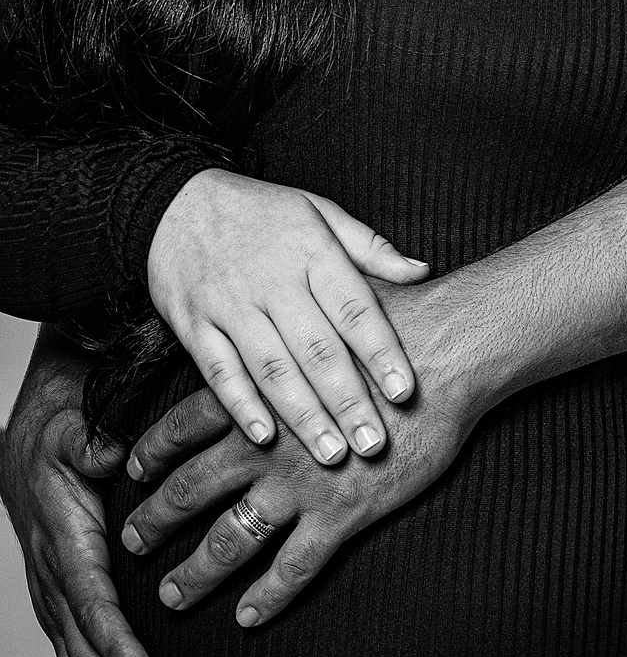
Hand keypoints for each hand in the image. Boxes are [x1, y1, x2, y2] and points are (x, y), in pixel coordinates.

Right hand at [0, 343, 168, 656]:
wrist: (27, 445)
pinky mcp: (62, 613)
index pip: (91, 600)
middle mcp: (55, 581)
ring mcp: (55, 603)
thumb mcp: (75, 426)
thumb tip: (110, 447)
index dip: (114, 642)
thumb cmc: (63, 432)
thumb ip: (92, 440)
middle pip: (86, 656)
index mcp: (65, 540)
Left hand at [122, 276, 481, 626]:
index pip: (182, 426)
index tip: (132, 471)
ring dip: (196, 571)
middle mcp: (266, 443)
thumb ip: (293, 325)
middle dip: (156, 519)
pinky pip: (293, 567)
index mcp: (259, 392)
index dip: (152, 452)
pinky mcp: (342, 514)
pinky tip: (249, 616)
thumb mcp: (321, 313)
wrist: (448, 351)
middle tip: (132, 540)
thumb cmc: (396, 322)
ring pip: (230, 539)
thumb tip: (276, 312)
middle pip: (191, 489)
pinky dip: (268, 596)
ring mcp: (301, 484)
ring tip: (173, 593)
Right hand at [148, 170, 429, 463]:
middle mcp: (272, 280)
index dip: (382, 353)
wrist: (174, 201)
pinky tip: (265, 438)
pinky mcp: (193, 324)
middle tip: (374, 444)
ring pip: (272, 368)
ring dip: (303, 416)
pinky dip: (241, 406)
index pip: (354, 309)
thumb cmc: (261, 211)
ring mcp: (230, 304)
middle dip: (348, 401)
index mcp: (312, 251)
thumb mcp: (320, 211)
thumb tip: (422, 273)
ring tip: (332, 454)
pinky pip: (219, 371)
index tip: (406, 393)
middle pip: (317, 348)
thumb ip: (370, 248)